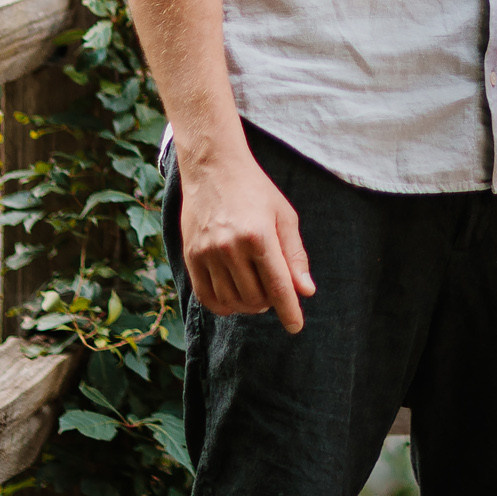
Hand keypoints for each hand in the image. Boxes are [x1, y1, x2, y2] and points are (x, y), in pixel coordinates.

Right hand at [178, 144, 316, 328]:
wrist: (214, 168)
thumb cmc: (256, 191)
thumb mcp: (284, 216)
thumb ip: (295, 255)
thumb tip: (305, 291)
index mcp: (259, 235)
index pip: (277, 286)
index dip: (289, 311)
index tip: (296, 327)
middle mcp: (230, 247)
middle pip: (255, 297)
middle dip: (270, 301)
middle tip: (274, 289)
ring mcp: (207, 253)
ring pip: (232, 301)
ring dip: (248, 305)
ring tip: (255, 290)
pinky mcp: (190, 257)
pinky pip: (207, 298)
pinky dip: (224, 305)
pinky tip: (235, 296)